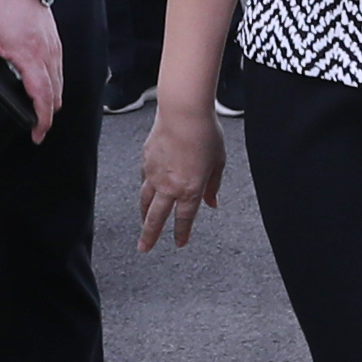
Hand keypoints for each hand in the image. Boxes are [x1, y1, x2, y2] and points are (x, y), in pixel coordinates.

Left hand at [0, 0, 63, 141]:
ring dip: (52, 98)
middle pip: (56, 93)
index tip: (37, 134)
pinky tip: (41, 82)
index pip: (43, 97)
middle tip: (37, 127)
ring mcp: (53, 44)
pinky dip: (54, 81)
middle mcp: (47, 52)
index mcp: (30, 55)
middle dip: (48, 114)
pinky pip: (58, 66)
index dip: (42, 120)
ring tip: (39, 109)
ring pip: (60, 80)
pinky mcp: (53, 37)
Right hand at [134, 85, 229, 248]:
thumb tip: (212, 202)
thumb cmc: (205, 134)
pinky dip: (145, 189)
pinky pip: (144, 180)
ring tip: (142, 225)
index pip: (184, 219)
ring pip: (145, 201)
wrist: (183, 113)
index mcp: (190, 190)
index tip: (179, 243)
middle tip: (144, 248)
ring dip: (143, 216)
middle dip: (149, 236)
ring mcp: (154, 174)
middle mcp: (169, 186)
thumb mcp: (218, 163)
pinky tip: (146, 192)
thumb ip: (213, 186)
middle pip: (156, 218)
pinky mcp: (145, 161)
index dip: (181, 233)